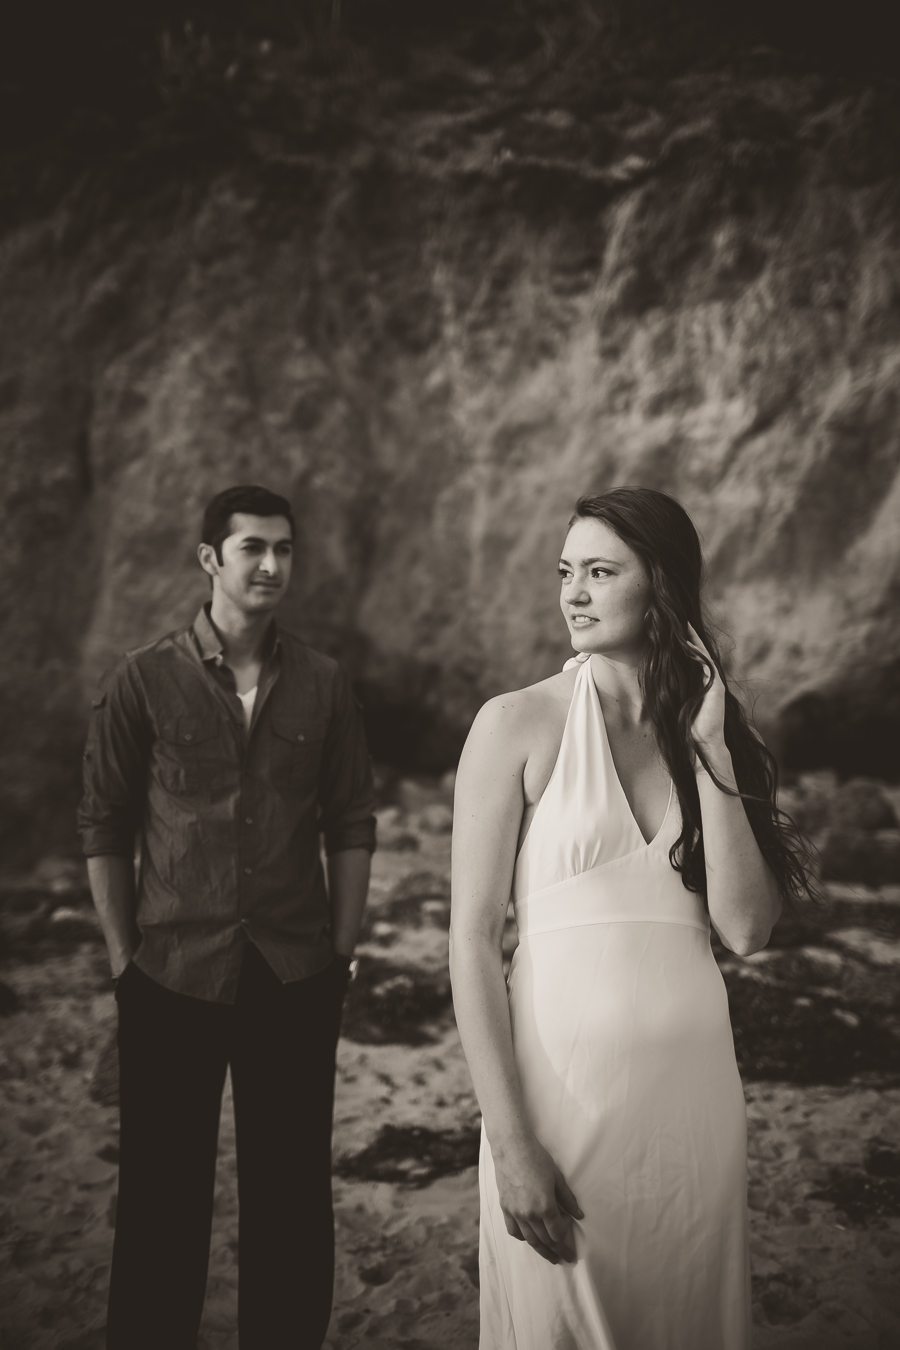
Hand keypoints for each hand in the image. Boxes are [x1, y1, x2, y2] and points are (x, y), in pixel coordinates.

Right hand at [493, 1134, 582, 1264]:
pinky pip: (514, 1231)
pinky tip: (529, 1238)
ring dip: (542, 1250)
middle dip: (558, 1251)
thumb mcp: (557, 1177)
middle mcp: (529, 1214)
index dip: (566, 1236)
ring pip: (530, 1240)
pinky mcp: (505, 1208)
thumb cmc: (536, 1158)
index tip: (571, 1231)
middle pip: (545, 1240)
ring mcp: (515, 1213)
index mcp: (545, 1207)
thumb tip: (579, 1214)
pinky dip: (523, 1238)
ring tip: (551, 1257)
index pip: (558, 1233)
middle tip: (567, 1258)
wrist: (511, 1147)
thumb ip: (568, 1198)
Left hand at [685, 622, 727, 762]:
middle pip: (698, 651)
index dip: (684, 642)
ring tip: (683, 624)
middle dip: (689, 635)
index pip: (692, 657)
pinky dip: (698, 652)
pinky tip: (689, 642)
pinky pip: (705, 664)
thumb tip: (657, 679)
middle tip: (679, 619)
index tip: (673, 629)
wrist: (702, 741)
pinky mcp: (716, 686)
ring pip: (702, 654)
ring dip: (693, 639)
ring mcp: (714, 681)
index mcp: (700, 681)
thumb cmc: (688, 725)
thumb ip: (674, 689)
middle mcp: (709, 678)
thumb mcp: (678, 702)